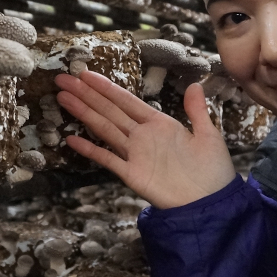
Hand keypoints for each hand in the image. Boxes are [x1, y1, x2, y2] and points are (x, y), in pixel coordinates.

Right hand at [54, 71, 235, 209]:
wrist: (211, 203)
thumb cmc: (213, 170)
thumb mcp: (208, 135)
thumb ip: (197, 111)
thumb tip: (195, 84)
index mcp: (159, 123)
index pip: (127, 100)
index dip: (106, 87)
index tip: (86, 73)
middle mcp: (142, 135)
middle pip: (109, 110)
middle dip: (86, 94)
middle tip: (62, 78)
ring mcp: (135, 154)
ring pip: (104, 128)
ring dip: (84, 113)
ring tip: (63, 97)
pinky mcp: (132, 174)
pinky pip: (107, 159)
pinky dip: (90, 149)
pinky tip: (71, 140)